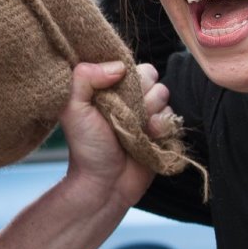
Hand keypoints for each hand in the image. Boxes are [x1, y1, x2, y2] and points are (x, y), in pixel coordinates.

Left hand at [60, 61, 170, 206]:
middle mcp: (129, 97)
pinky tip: (148, 139)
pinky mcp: (161, 131)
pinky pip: (173, 117)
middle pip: (152, 77)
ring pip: (164, 96)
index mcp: (108, 86)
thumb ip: (84, 78)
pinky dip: (163, 128)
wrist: (105, 184)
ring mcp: (147, 113)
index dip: (128, 78)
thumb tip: (119, 66)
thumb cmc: (86, 147)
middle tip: (125, 115)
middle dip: (140, 96)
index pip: (129, 65)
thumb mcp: (73, 109)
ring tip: (135, 130)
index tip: (117, 95)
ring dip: (151, 114)